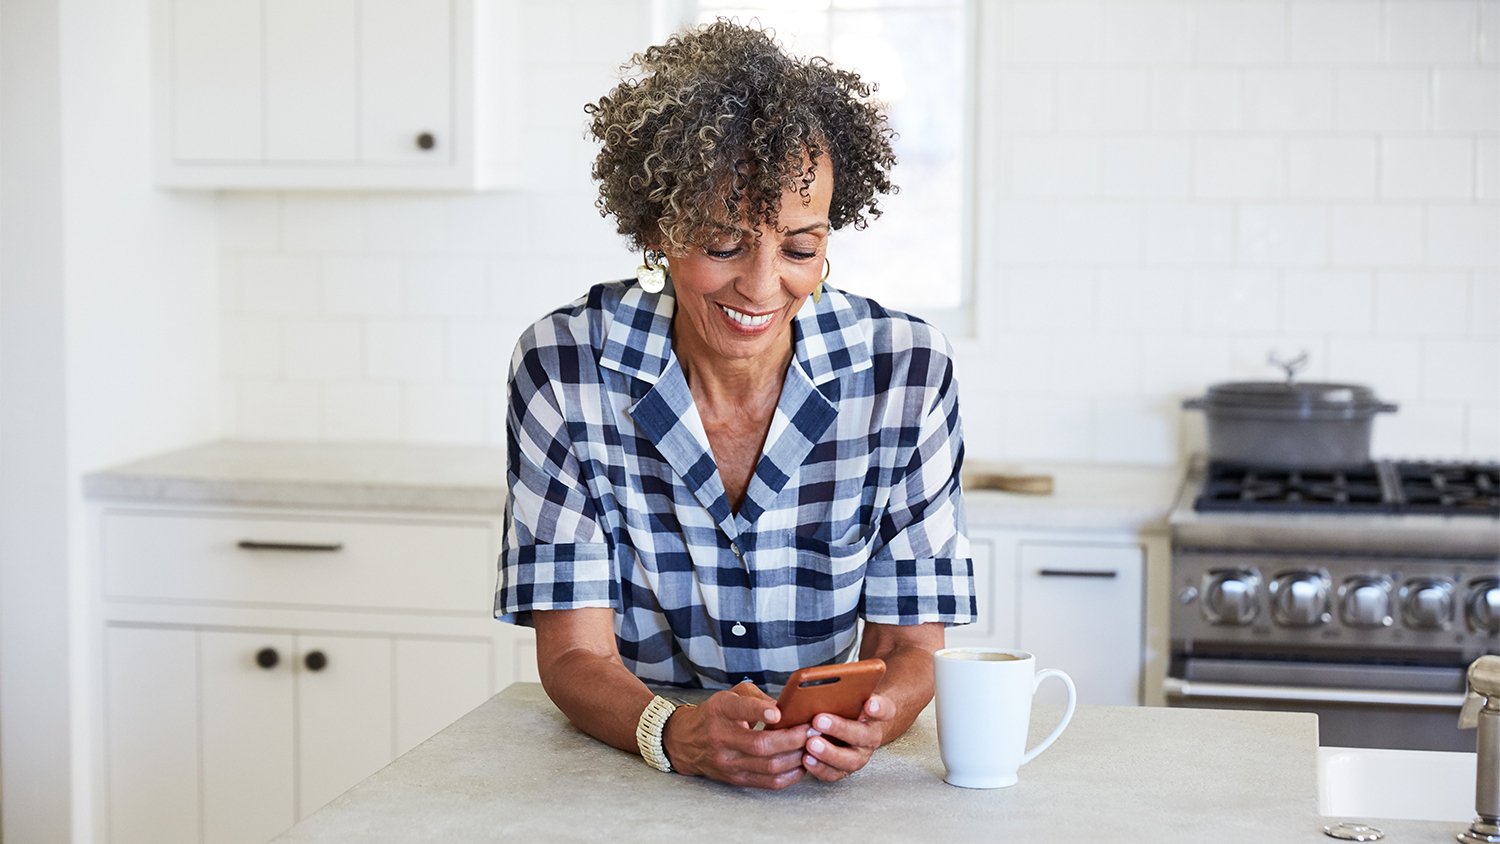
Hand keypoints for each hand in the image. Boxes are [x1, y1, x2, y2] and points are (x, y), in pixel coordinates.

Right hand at [662, 682, 807, 789]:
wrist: (686, 742)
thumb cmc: (715, 714)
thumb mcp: (730, 695)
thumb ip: (757, 697)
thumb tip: (786, 708)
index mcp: (720, 711)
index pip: (739, 710)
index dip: (759, 711)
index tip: (778, 713)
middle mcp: (721, 738)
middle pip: (761, 745)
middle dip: (793, 738)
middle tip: (813, 730)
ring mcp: (728, 763)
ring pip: (769, 766)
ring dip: (796, 757)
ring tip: (812, 745)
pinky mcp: (736, 779)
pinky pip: (769, 782)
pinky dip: (791, 774)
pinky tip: (801, 763)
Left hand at [799, 693, 892, 781]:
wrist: (853, 723)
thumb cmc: (848, 704)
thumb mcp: (851, 693)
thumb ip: (844, 687)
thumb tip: (819, 678)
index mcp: (877, 714)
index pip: (886, 710)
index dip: (879, 708)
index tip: (869, 702)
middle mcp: (871, 736)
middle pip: (862, 736)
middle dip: (840, 728)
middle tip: (819, 719)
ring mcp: (859, 755)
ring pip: (849, 760)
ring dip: (829, 753)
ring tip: (811, 744)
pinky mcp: (844, 768)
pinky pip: (835, 773)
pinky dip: (820, 768)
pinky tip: (807, 759)